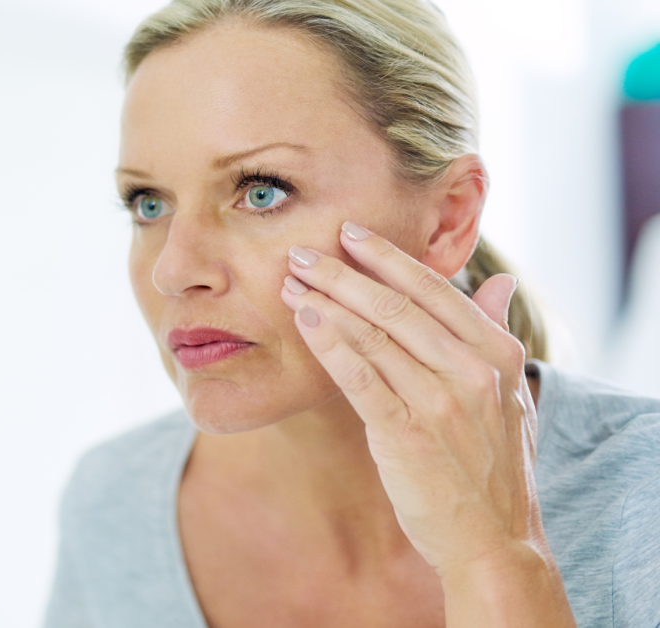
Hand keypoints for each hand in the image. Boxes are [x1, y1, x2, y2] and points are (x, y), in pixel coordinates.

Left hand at [280, 222, 539, 574]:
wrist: (494, 539)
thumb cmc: (494, 463)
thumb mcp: (511, 392)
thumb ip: (496, 331)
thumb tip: (502, 281)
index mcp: (496, 352)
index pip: (433, 289)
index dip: (387, 257)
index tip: (350, 233)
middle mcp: (471, 369)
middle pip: (394, 305)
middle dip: (341, 272)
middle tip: (302, 251)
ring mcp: (439, 402)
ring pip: (373, 335)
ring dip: (325, 301)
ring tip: (290, 281)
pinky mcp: (405, 434)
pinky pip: (359, 377)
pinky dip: (329, 343)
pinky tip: (304, 319)